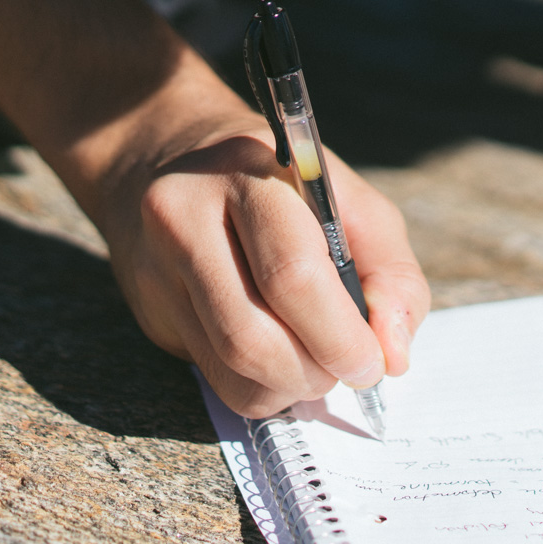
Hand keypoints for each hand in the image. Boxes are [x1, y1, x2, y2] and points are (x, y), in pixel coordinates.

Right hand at [84, 76, 429, 418]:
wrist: (167, 155)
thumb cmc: (281, 184)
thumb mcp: (350, 202)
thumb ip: (390, 273)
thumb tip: (392, 354)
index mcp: (247, 175)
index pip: (292, 274)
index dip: (339, 335)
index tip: (373, 363)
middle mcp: (186, 217)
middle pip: (252, 335)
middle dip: (315, 371)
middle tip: (349, 370)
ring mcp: (158, 266)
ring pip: (230, 365)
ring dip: (291, 386)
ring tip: (320, 366)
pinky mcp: (150, 308)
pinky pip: (214, 377)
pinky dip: (262, 388)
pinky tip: (283, 365)